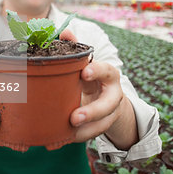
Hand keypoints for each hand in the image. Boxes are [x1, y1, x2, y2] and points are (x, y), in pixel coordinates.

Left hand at [60, 30, 137, 148]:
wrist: (107, 100)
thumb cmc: (91, 78)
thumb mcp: (85, 64)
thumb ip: (75, 49)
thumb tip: (65, 32)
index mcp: (108, 75)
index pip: (107, 70)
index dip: (98, 71)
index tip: (84, 72)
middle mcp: (113, 95)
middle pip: (108, 104)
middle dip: (93, 112)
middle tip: (74, 117)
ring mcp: (110, 114)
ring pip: (102, 125)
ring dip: (85, 131)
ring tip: (67, 133)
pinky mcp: (101, 127)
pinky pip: (91, 135)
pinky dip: (75, 138)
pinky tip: (58, 141)